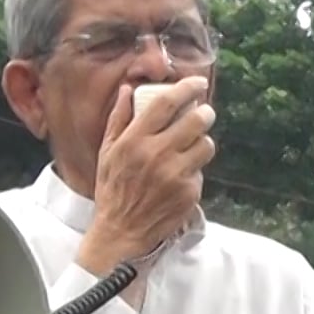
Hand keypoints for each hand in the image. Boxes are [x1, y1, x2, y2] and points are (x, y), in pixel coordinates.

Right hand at [78, 77, 216, 273]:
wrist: (120, 232)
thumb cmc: (112, 189)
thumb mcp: (107, 152)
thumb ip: (118, 118)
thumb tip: (128, 89)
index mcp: (134, 140)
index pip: (167, 103)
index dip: (187, 88)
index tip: (198, 82)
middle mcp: (156, 155)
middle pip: (196, 121)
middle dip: (205, 113)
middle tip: (203, 113)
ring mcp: (175, 175)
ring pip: (206, 145)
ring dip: (202, 142)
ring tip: (192, 146)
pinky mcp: (188, 193)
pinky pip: (201, 171)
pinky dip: (194, 170)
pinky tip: (181, 176)